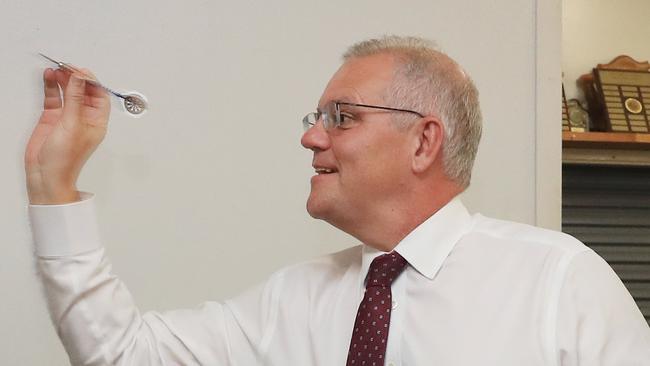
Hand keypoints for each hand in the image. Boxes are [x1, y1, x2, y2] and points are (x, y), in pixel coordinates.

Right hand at [25, 68, 110, 203]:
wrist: (45, 175)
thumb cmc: (65, 160)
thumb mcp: (72, 124)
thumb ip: (75, 98)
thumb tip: (80, 78)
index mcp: (97, 121)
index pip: (100, 95)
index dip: (92, 81)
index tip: (82, 71)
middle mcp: (84, 117)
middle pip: (83, 91)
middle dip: (76, 77)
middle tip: (68, 66)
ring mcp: (68, 117)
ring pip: (67, 91)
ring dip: (63, 79)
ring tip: (57, 68)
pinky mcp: (53, 118)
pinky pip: (53, 97)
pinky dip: (51, 86)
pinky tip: (49, 76)